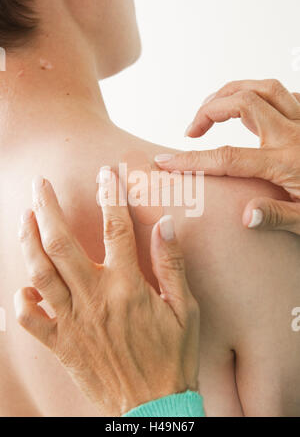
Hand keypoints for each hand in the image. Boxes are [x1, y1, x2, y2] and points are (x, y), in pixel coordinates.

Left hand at [14, 170, 199, 416]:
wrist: (155, 408)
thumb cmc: (173, 357)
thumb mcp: (186, 310)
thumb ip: (173, 265)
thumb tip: (167, 224)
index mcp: (128, 287)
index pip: (116, 228)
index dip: (110, 195)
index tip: (106, 172)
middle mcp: (96, 299)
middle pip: (62, 244)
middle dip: (47, 208)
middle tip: (39, 184)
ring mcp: (74, 322)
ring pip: (40, 274)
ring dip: (28, 242)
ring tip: (23, 217)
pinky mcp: (62, 345)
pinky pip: (31, 322)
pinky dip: (22, 302)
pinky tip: (23, 287)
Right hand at [155, 79, 299, 234]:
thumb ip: (277, 216)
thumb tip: (245, 217)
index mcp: (287, 161)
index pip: (227, 156)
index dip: (192, 159)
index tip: (165, 161)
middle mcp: (293, 133)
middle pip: (241, 101)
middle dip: (207, 110)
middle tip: (191, 131)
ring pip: (261, 86)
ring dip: (229, 92)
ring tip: (211, 110)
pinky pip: (282, 92)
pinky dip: (256, 94)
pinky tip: (247, 109)